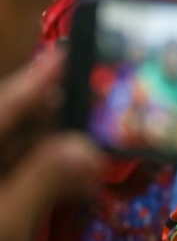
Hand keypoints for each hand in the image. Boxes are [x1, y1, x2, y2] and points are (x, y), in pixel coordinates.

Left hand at [0, 51, 101, 240]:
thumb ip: (41, 184)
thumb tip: (88, 145)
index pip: (0, 108)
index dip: (35, 81)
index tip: (72, 55)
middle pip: (9, 130)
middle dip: (56, 120)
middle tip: (103, 107)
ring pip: (14, 158)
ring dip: (57, 154)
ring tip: (99, 146)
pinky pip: (16, 186)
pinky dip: (45, 183)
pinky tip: (76, 183)